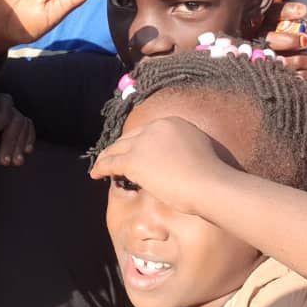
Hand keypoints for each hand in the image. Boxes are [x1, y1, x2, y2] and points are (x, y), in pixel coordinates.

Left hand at [0, 92, 35, 165]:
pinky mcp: (19, 124)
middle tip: (5, 160)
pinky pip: (29, 130)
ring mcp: (15, 114)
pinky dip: (29, 141)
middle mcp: (8, 106)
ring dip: (21, 145)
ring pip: (25, 127)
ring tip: (16, 161)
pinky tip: (26, 152)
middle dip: (11, 141)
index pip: (4, 106)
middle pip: (17, 120)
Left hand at [90, 116, 226, 214]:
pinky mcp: (134, 160)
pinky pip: (111, 163)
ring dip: (108, 156)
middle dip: (121, 148)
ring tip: (102, 165)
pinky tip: (96, 174)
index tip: (134, 151)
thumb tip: (180, 153)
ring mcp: (142, 142)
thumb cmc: (210, 174)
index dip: (138, 142)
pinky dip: (101, 168)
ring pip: (118, 148)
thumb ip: (186, 145)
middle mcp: (154, 127)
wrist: (208, 185)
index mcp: (172, 122)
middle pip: (130, 138)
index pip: (147, 132)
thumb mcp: (200, 148)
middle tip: (113, 158)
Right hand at [263, 2, 306, 80]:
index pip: (275, 12)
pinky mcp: (267, 73)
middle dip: (292, 40)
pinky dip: (297, 73)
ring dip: (298, 59)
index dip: (288, 11)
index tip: (304, 11)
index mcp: (269, 22)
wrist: (278, 67)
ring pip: (275, 58)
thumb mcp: (304, 38)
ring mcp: (261, 56)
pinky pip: (280, 73)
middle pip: (271, 38)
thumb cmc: (293, 46)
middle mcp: (261, 38)